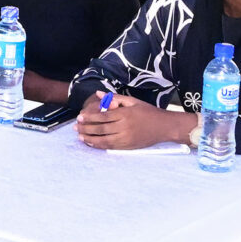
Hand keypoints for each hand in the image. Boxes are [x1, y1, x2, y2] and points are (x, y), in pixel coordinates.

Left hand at [74, 92, 190, 151]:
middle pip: (101, 129)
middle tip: (76, 128)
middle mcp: (125, 127)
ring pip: (104, 140)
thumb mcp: (133, 101)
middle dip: (86, 128)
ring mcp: (126, 138)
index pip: (103, 116)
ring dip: (90, 139)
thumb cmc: (148, 112)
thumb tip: (98, 94)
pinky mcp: (128, 147)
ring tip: (80, 137)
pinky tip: (92, 143)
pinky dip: (99, 145)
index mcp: (125, 114)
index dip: (90, 117)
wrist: (164, 127)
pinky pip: (111, 147)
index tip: (80, 117)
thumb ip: (115, 98)